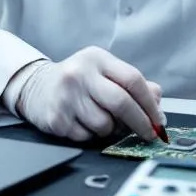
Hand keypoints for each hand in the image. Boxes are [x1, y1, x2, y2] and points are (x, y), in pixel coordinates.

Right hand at [15, 47, 166, 142]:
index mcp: (96, 58)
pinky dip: (91, 136)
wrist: (36, 86)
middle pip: (121, 103)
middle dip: (140, 123)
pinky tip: (83, 123)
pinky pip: (87, 136)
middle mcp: (79, 74)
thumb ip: (132, 84)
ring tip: (101, 120)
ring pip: (105, 124)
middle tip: (148, 134)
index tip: (159, 121)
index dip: (150, 104)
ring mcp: (66, 96)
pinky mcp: (56, 118)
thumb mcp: (104, 72)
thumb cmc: (77, 81)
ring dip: (110, 130)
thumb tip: (157, 101)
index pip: (132, 79)